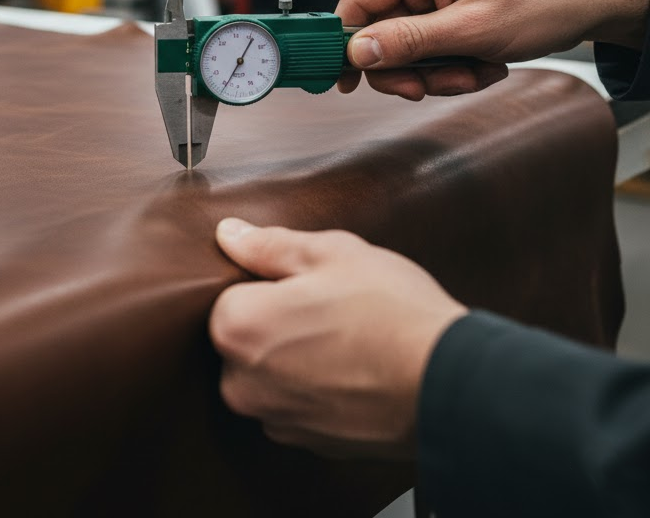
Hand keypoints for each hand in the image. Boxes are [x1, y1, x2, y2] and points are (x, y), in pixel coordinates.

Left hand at [209, 218, 465, 457]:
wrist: (450, 385)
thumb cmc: (391, 311)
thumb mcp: (331, 253)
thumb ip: (268, 245)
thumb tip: (228, 234)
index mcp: (237, 328)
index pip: (231, 296)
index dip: (272, 285)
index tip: (310, 286)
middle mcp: (241, 383)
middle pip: (247, 339)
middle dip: (279, 323)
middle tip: (333, 309)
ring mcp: (275, 419)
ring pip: (272, 374)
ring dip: (297, 359)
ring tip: (349, 342)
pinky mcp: (308, 444)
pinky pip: (299, 404)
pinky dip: (319, 389)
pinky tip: (356, 373)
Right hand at [335, 0, 649, 99]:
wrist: (593, 1)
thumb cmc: (543, 1)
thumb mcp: (471, 30)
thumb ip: (408, 42)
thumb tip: (356, 52)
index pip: (357, 1)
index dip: (345, 43)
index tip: (343, 79)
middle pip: (381, 32)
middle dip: (406, 67)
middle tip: (426, 88)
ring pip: (408, 46)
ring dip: (435, 71)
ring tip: (473, 73)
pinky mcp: (451, 9)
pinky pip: (431, 46)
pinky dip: (452, 65)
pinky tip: (483, 65)